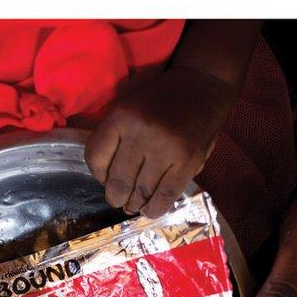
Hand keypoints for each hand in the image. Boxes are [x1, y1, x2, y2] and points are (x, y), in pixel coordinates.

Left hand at [84, 65, 235, 218]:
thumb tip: (107, 179)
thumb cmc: (160, 99)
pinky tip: (151, 209)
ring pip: (141, 191)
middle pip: (118, 179)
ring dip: (135, 204)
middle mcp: (141, 132)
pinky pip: (166, 195)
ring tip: (135, 205)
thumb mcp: (128, 106)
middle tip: (118, 200)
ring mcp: (166, 148)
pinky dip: (156, 208)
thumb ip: (115, 136)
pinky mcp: (187, 162)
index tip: (105, 178)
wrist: (201, 87)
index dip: (98, 174)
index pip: (95, 156)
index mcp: (121, 115)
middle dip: (116, 196)